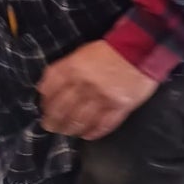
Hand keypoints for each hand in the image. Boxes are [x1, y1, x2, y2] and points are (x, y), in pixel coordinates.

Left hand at [37, 41, 158, 140]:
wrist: (140, 48)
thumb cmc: (107, 52)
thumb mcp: (80, 54)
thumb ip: (63, 71)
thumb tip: (45, 91)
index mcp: (72, 68)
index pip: (50, 90)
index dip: (45, 103)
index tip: (44, 110)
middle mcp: (84, 84)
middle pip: (62, 109)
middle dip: (54, 121)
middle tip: (51, 127)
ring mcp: (102, 97)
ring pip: (80, 120)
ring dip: (70, 129)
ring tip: (68, 131)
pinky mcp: (120, 107)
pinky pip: (103, 125)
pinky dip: (93, 132)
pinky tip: (87, 134)